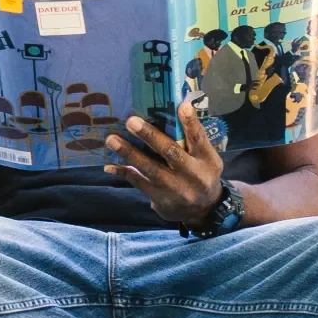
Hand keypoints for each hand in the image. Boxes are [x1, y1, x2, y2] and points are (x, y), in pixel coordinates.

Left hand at [103, 99, 222, 226]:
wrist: (203, 212)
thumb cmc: (201, 174)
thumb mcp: (207, 158)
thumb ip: (195, 139)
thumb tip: (179, 107)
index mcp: (206, 160)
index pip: (199, 138)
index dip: (190, 122)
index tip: (181, 105)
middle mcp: (193, 174)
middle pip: (171, 152)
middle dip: (150, 136)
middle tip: (131, 121)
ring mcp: (175, 188)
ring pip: (150, 169)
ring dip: (130, 153)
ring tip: (112, 140)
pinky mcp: (161, 199)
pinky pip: (139, 183)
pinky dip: (124, 173)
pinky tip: (110, 166)